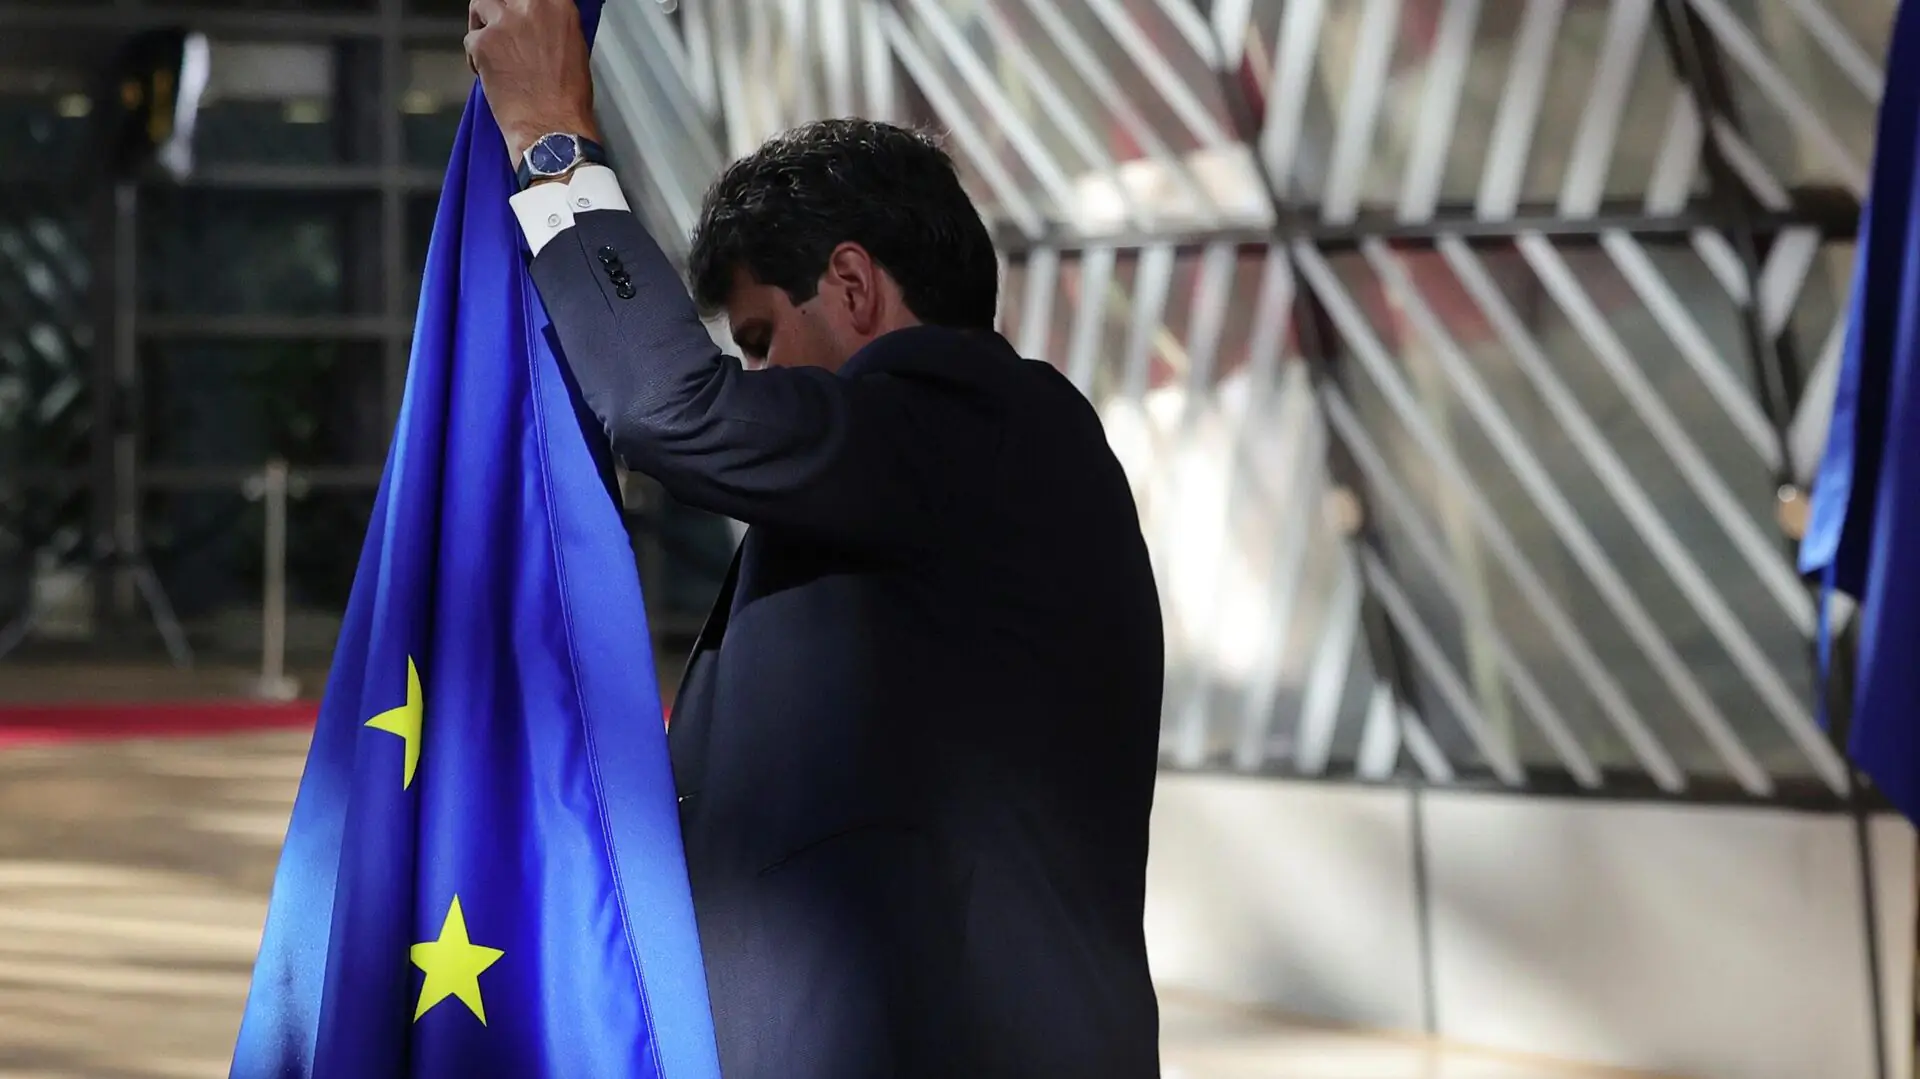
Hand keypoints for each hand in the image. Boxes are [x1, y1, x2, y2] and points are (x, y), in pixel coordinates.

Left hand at [465, 0, 599, 164]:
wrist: (552, 127)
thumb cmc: (568, 97)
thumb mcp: (573, 47)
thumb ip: (552, 24)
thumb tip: (538, 23)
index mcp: (558, 5)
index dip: (520, 4)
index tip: (518, 11)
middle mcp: (530, 5)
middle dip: (499, 8)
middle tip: (500, 25)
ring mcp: (504, 22)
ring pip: (480, 5)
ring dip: (481, 22)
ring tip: (487, 43)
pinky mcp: (482, 42)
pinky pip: (470, 40)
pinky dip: (475, 56)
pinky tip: (487, 72)